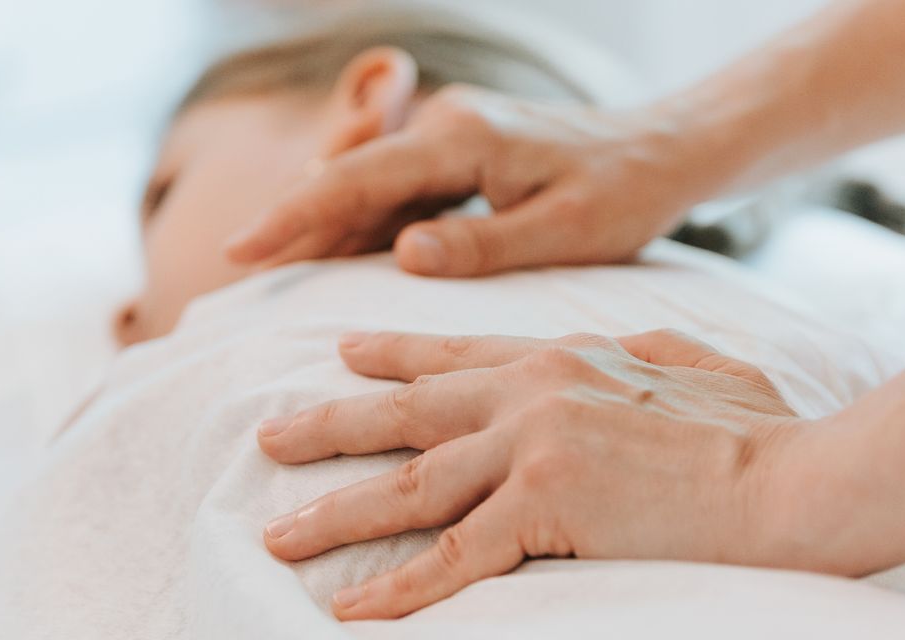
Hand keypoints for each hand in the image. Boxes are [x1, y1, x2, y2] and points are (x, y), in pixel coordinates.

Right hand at [223, 86, 725, 276]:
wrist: (664, 152)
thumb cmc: (624, 194)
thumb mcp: (566, 232)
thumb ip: (483, 245)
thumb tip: (402, 253)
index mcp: (463, 137)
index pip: (358, 179)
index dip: (294, 216)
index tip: (241, 250)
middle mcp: (446, 123)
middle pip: (347, 177)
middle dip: (292, 222)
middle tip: (240, 274)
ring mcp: (448, 132)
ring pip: (366, 184)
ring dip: (325, 227)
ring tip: (273, 274)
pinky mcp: (456, 151)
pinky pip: (393, 189)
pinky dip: (363, 224)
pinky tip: (339, 262)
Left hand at [256, 330, 810, 619]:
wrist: (796, 479)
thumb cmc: (764, 430)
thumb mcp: (695, 362)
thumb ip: (640, 351)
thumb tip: (623, 351)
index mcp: (568, 357)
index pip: (460, 355)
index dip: (394, 354)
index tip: (343, 354)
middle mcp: (536, 391)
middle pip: (409, 412)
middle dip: (330, 426)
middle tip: (268, 438)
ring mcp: (535, 445)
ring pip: (412, 486)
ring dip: (337, 513)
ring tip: (279, 534)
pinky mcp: (546, 506)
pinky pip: (454, 557)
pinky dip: (398, 587)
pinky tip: (354, 608)